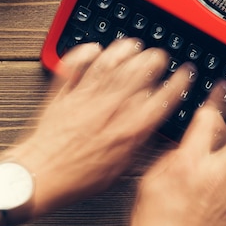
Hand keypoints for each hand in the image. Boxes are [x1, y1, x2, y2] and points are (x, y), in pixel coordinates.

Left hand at [5, 39, 196, 217]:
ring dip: (124, 51)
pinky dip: (84, 53)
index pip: (160, 99)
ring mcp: (84, 98)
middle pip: (137, 74)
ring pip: (109, 65)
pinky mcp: (63, 93)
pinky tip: (94, 48)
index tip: (184, 74)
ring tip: (134, 45)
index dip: (177, 84)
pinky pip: (74, 66)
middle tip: (160, 55)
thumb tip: (153, 130)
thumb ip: (138, 145)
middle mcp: (108, 109)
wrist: (40, 176)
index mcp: (126, 130)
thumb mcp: (119, 170)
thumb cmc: (77, 180)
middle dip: (153, 60)